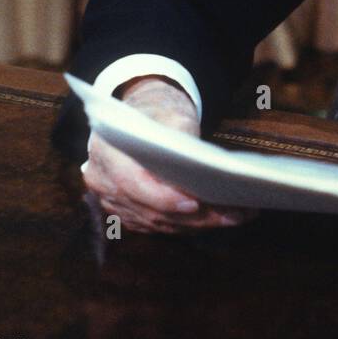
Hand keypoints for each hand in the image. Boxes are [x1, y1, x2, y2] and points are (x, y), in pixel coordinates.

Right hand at [80, 75, 257, 234]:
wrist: (137, 121)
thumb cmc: (156, 112)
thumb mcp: (171, 115)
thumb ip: (181, 139)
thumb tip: (203, 168)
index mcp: (107, 152)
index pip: (134, 184)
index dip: (164, 198)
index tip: (195, 203)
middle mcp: (102, 183)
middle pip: (151, 210)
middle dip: (195, 216)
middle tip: (234, 214)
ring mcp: (111, 202)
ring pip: (157, 222)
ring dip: (197, 225)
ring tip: (235, 217)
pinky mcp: (125, 213)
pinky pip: (156, 226)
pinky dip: (186, 225)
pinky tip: (214, 219)